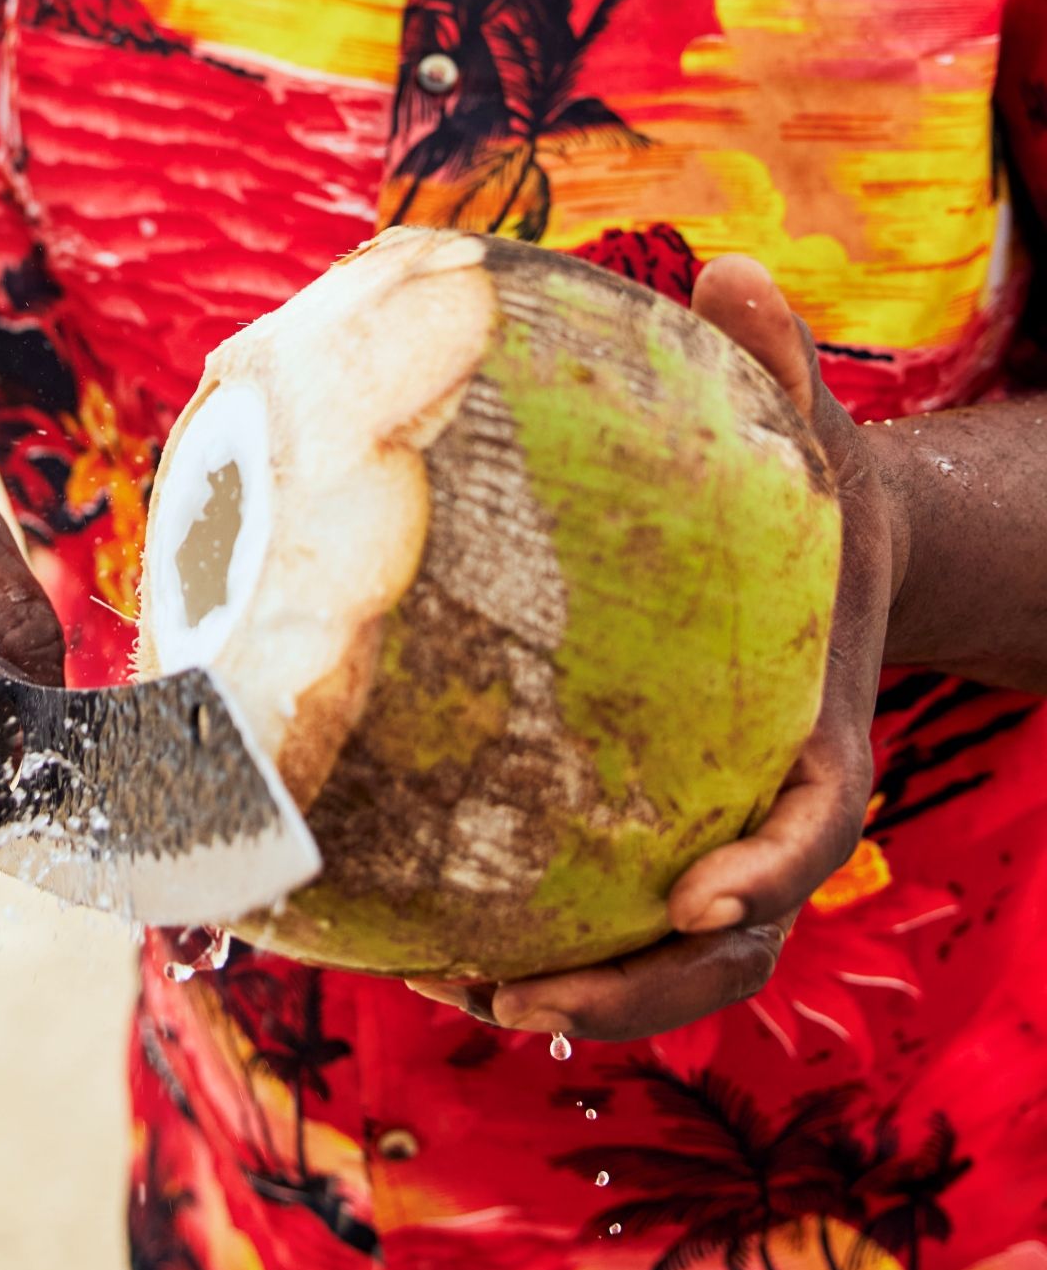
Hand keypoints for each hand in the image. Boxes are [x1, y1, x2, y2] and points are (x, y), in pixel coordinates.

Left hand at [411, 255, 900, 1044]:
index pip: (813, 827)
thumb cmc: (814, 498)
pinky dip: (547, 954)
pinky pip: (615, 928)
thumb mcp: (814, 430)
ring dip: (580, 998)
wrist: (834, 566)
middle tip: (521, 991)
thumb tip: (734, 271)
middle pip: (735, 945)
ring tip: (458, 990)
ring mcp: (722, 846)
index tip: (694, 898)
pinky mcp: (665, 850)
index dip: (763, 872)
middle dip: (640, 991)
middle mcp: (772, 814)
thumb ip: (780, 368)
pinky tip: (436, 951)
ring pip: (674, 971)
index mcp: (820, 735)